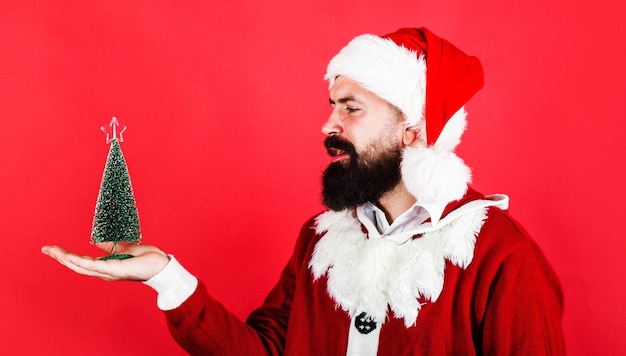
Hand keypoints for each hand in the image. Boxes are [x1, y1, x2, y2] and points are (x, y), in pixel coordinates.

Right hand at [41, 243, 169, 281]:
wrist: (161, 266)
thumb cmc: (146, 258)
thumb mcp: (123, 249)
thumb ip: (109, 247)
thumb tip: (96, 242)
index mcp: (105, 267)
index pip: (81, 262)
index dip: (66, 256)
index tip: (52, 248)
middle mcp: (104, 272)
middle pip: (77, 265)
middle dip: (60, 257)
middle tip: (45, 248)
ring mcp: (109, 272)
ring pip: (82, 266)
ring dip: (66, 259)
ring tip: (52, 251)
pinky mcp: (115, 270)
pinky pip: (95, 266)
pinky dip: (81, 262)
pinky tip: (70, 257)